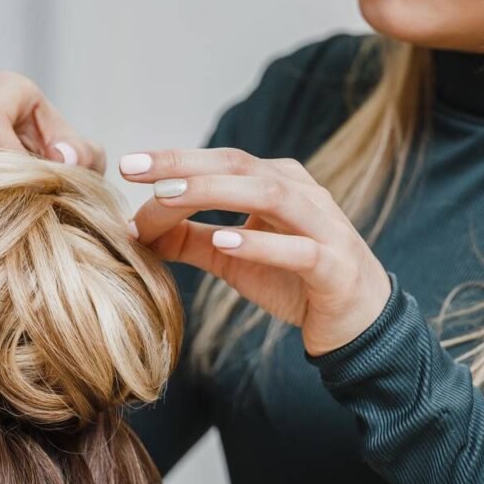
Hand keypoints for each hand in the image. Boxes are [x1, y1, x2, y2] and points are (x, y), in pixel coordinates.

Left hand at [122, 148, 390, 355]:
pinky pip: (298, 249)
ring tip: (168, 198)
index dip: (174, 160)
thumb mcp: (231, 258)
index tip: (126, 165)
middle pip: (240, 165)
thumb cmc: (293, 281)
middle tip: (134, 170)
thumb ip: (189, 239)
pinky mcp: (335, 266)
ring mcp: (323, 226)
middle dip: (184, 165)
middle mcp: (302, 193)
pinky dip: (260, 243)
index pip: (221, 160)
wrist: (357, 323)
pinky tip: (223, 240)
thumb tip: (132, 230)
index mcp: (278, 182)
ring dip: (216, 192)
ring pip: (270, 195)